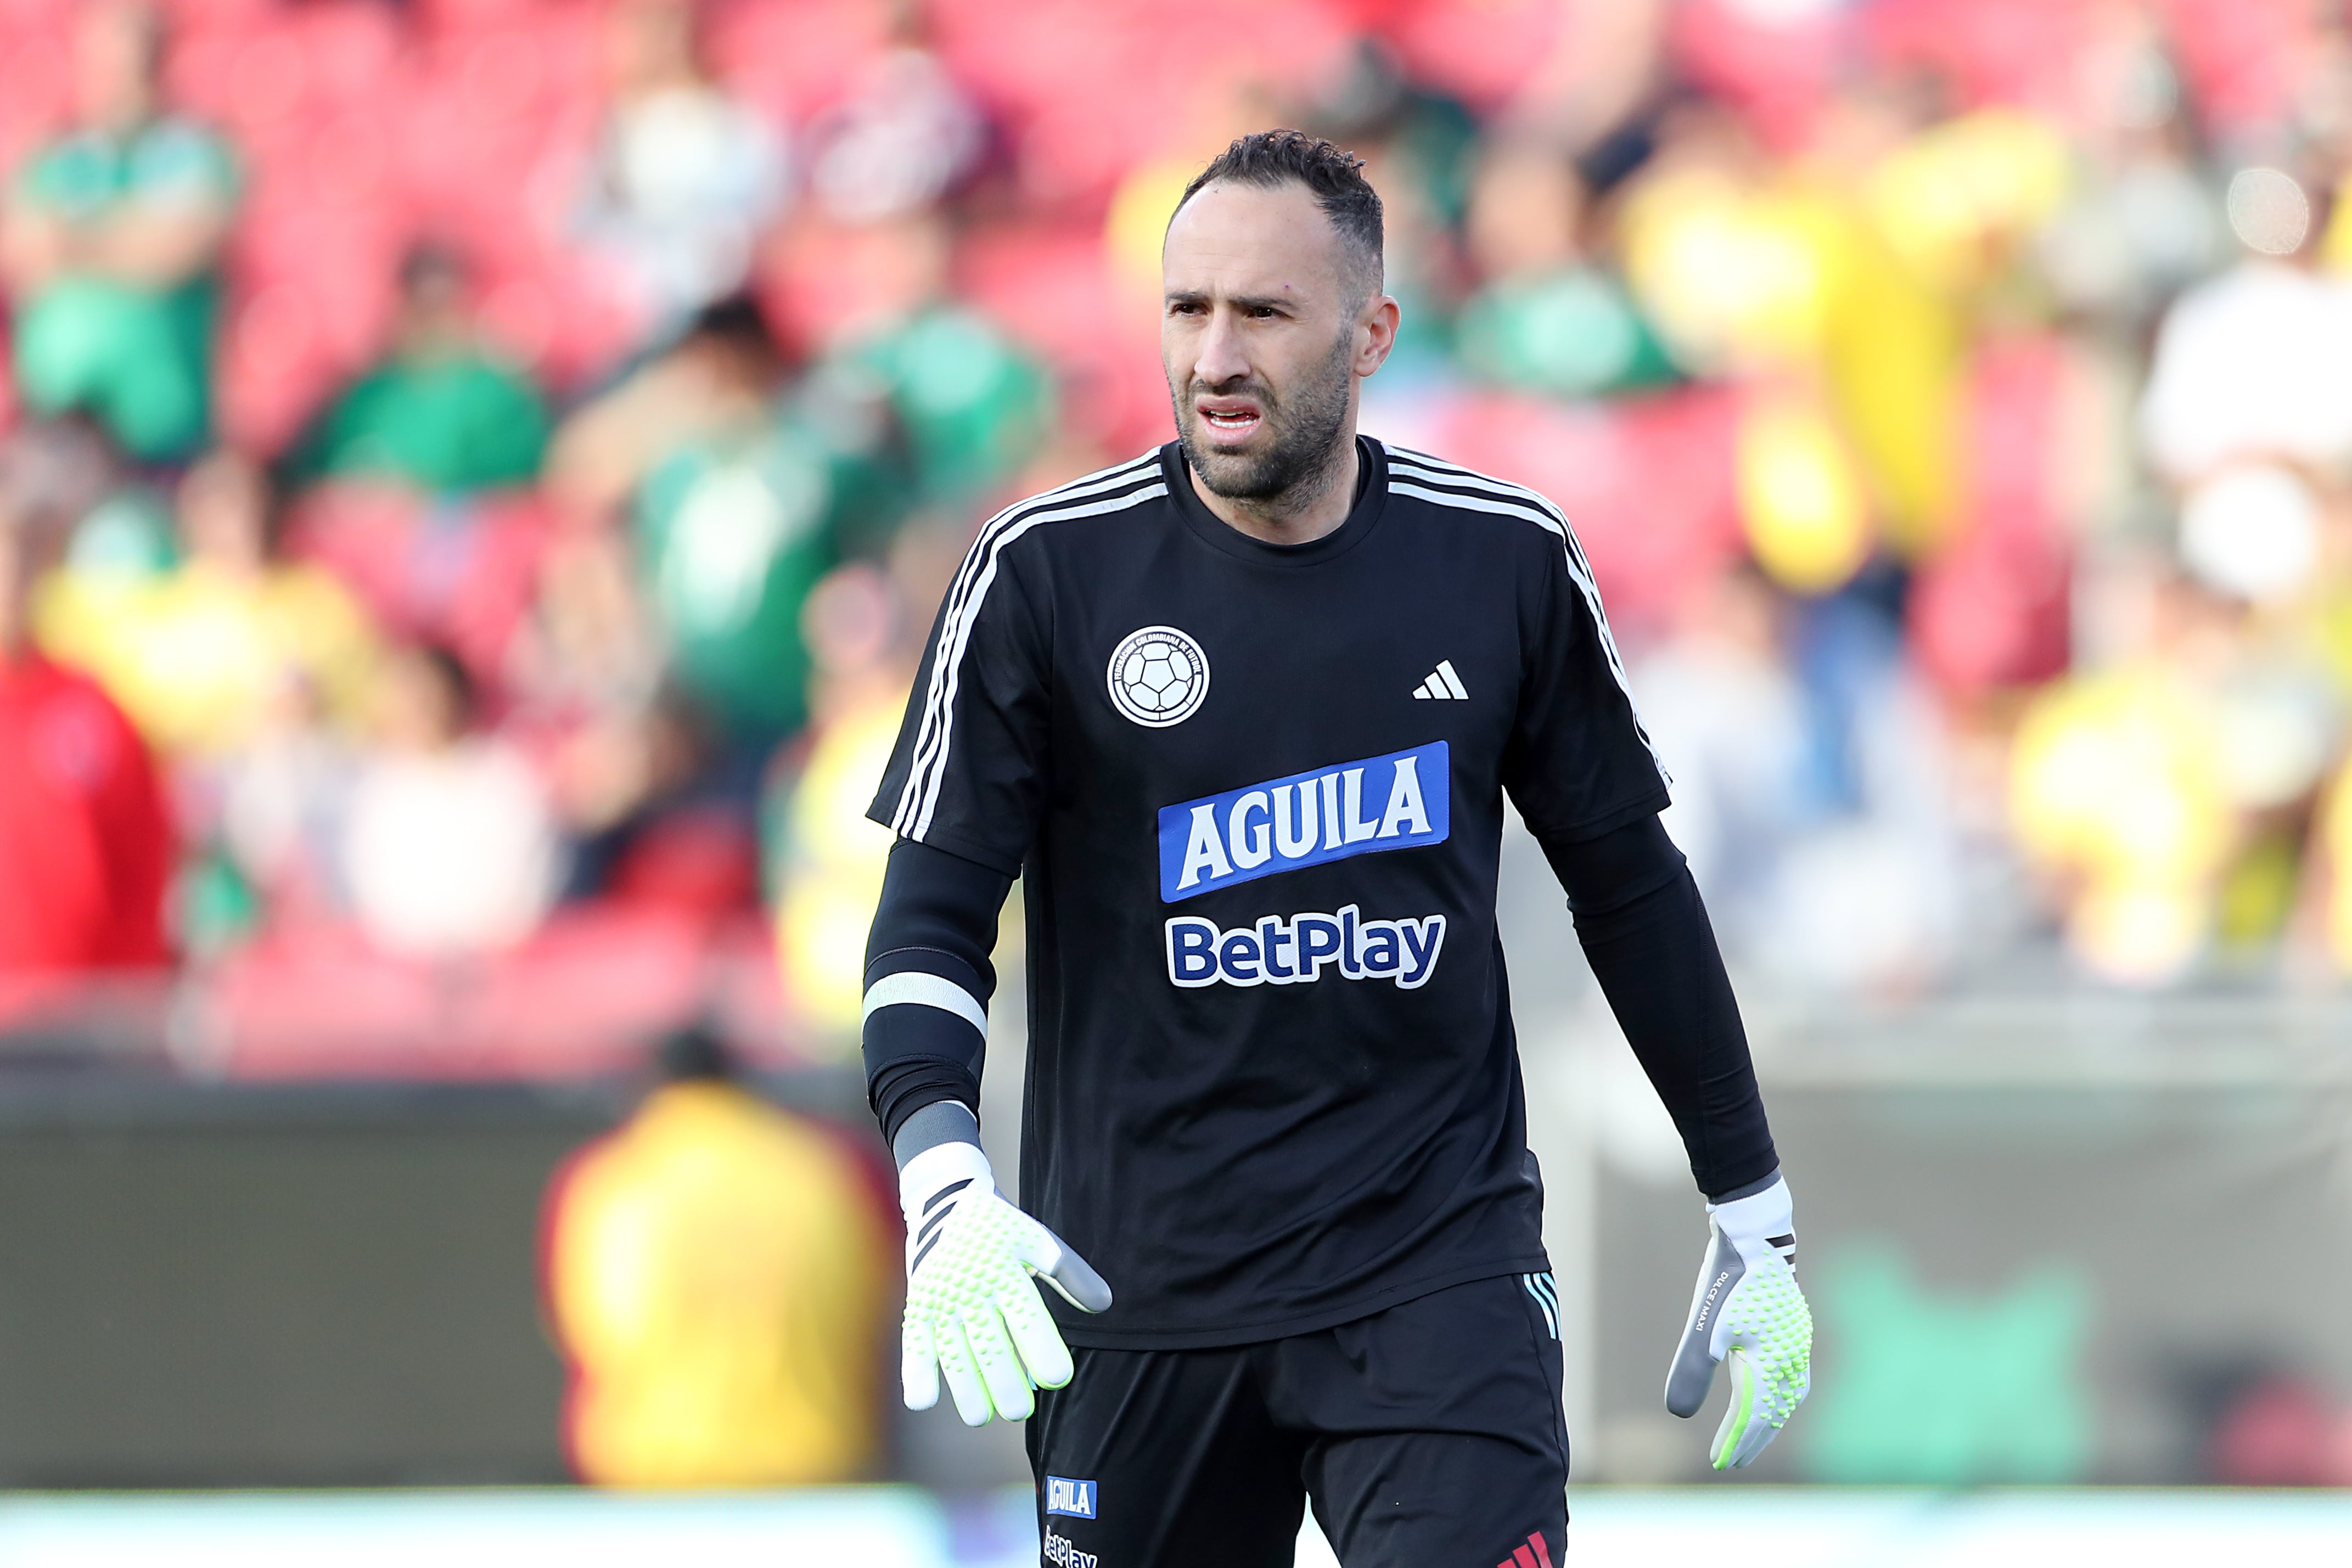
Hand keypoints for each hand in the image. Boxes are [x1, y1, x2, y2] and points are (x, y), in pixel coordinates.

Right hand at [899, 1141, 1112, 1425]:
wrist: (944, 1201)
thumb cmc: (1001, 1229)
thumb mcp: (1038, 1241)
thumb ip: (1071, 1273)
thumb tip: (1104, 1305)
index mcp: (1005, 1271)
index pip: (1027, 1318)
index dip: (1043, 1352)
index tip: (1058, 1379)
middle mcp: (972, 1288)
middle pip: (990, 1348)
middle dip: (1007, 1387)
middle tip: (1022, 1411)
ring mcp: (941, 1300)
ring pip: (954, 1355)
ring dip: (966, 1391)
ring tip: (982, 1416)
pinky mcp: (917, 1307)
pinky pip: (914, 1344)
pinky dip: (917, 1374)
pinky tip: (925, 1401)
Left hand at [1663, 1173, 1811, 1468]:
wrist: (1753, 1235)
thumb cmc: (1727, 1280)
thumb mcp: (1703, 1328)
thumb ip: (1692, 1371)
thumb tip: (1677, 1414)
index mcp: (1772, 1363)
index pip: (1752, 1415)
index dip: (1735, 1441)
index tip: (1718, 1462)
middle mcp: (1791, 1357)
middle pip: (1775, 1411)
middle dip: (1753, 1439)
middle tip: (1732, 1461)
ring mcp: (1797, 1341)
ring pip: (1789, 1394)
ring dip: (1771, 1418)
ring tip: (1753, 1436)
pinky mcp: (1794, 1327)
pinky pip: (1793, 1374)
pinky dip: (1781, 1394)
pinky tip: (1769, 1391)